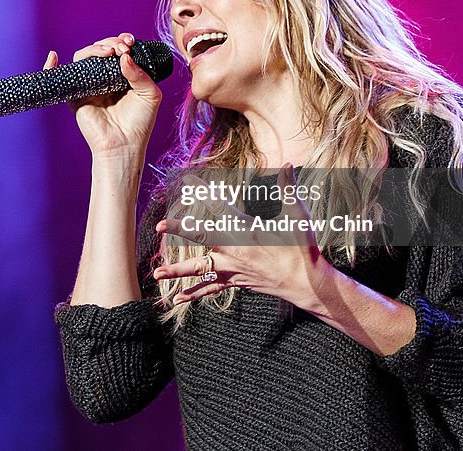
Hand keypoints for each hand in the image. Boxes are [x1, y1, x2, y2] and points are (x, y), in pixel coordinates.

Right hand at [43, 32, 161, 158]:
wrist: (124, 146)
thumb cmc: (139, 123)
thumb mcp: (150, 94)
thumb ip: (140, 74)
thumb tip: (123, 57)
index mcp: (121, 74)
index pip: (117, 49)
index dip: (121, 40)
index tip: (130, 42)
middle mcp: (104, 77)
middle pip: (100, 49)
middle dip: (110, 43)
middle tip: (122, 49)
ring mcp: (88, 85)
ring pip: (83, 58)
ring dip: (94, 49)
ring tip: (108, 53)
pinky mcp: (75, 95)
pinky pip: (60, 76)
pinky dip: (51, 66)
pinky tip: (53, 56)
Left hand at [152, 164, 335, 307]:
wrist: (306, 284)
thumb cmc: (302, 250)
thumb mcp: (298, 217)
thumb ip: (289, 190)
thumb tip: (289, 164)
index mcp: (246, 231)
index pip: (219, 207)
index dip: (203, 192)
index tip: (188, 180)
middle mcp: (234, 251)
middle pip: (201, 238)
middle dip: (179, 230)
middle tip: (158, 225)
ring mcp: (232, 269)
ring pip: (199, 270)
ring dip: (177, 272)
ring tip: (157, 274)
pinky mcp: (234, 282)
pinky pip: (210, 289)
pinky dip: (194, 294)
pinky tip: (177, 298)